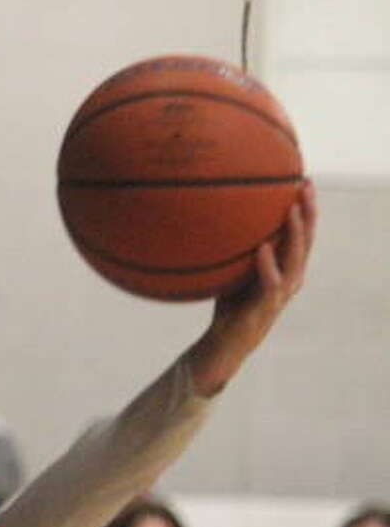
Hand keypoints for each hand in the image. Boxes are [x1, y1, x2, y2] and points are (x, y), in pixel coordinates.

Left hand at [187, 182, 315, 396]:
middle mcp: (289, 279)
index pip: (302, 235)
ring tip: (291, 209)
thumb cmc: (230, 308)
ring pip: (296, 259)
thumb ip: (237, 251)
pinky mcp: (266, 308)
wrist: (222, 345)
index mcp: (286, 270)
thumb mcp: (235, 273)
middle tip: (305, 186)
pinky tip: (262, 247)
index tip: (302, 181)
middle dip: (308, 212)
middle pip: (307, 241)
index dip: (306, 209)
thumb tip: (218, 221)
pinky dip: (267, 264)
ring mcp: (280, 294)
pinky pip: (271, 282)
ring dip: (295, 233)